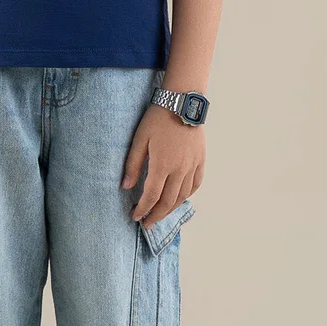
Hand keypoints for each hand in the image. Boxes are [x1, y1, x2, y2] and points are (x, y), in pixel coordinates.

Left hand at [121, 103, 204, 228]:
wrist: (182, 102)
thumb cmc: (157, 118)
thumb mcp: (139, 139)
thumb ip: (133, 165)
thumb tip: (126, 187)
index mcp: (162, 164)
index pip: (152, 196)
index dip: (143, 209)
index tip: (135, 217)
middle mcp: (180, 169)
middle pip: (168, 201)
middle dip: (156, 215)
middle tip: (147, 223)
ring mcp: (192, 165)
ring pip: (183, 196)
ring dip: (171, 209)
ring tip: (160, 214)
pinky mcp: (200, 160)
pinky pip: (196, 184)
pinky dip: (187, 195)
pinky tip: (179, 198)